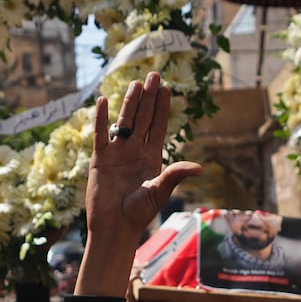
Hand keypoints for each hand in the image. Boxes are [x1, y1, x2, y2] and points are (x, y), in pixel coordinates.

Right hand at [76, 72, 201, 296]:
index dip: (162, 108)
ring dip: (129, 103)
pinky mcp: (101, 159)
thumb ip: (176, 174)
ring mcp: (118, 154)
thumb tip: (200, 168)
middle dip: (148, 98)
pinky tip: (103, 101)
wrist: (115, 226)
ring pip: (124, 122)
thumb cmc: (139, 212)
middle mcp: (135, 152)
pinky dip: (101, 118)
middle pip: (142, 119)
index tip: (167, 88)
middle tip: (154, 75)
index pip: (158, 127)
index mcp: (152, 158)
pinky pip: (101, 134)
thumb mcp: (159, 191)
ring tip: (135, 83)